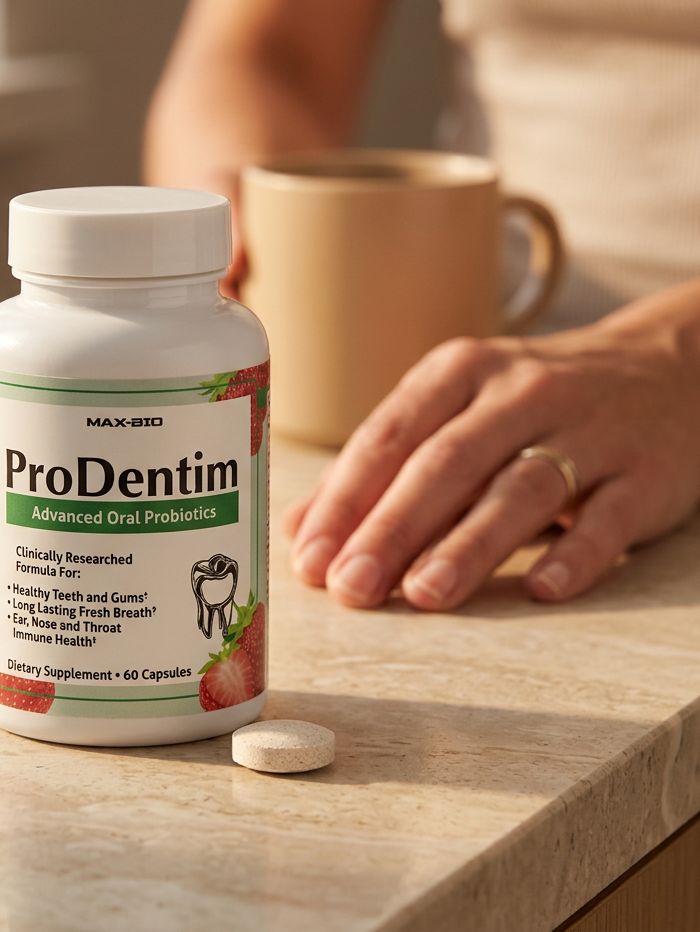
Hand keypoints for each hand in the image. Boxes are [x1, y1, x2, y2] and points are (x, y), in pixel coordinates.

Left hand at [286, 281, 699, 609]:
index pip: (388, 436)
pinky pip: (609, 517)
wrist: (665, 370)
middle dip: (392, 528)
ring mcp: (588, 431)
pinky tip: (540, 590)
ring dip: (469, 544)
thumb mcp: (454, 409)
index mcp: (459, 372)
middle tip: (351, 587)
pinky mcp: (645, 472)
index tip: (309, 557)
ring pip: (521, 489)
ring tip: (424, 594)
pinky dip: (575, 555)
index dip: (344, 499)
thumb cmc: (530, 403)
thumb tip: (301, 530)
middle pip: (445, 463)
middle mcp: (520, 393)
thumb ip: (381, 466)